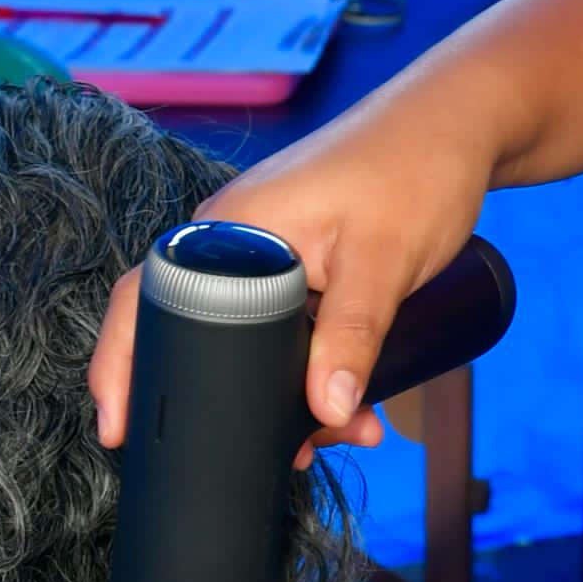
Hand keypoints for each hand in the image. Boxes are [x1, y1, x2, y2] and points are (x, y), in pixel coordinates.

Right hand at [89, 85, 503, 447]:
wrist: (461, 125)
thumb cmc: (416, 170)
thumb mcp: (385, 261)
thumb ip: (353, 336)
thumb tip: (325, 412)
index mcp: (228, 228)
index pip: (145, 304)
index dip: (125, 368)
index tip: (121, 431)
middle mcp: (234, 239)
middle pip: (197, 336)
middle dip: (230, 402)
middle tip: (278, 456)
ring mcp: (269, 253)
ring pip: (253, 342)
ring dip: (290, 395)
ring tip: (342, 435)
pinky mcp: (304, 264)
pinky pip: (288, 329)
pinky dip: (311, 368)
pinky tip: (351, 406)